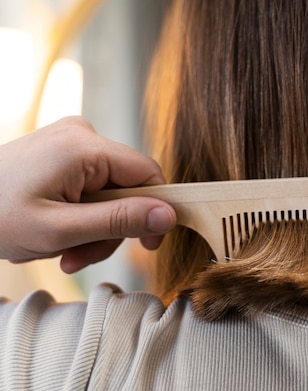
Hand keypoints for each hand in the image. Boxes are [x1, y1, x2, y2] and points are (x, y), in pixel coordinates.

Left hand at [0, 117, 175, 272]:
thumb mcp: (60, 230)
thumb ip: (118, 221)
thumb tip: (169, 215)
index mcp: (83, 146)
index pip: (148, 173)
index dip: (156, 210)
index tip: (147, 245)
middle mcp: (81, 133)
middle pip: (127, 186)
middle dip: (109, 228)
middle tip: (78, 257)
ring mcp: (71, 139)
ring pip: (110, 191)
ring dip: (92, 227)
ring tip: (60, 251)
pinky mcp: (63, 150)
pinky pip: (92, 185)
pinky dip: (80, 213)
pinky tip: (55, 231)